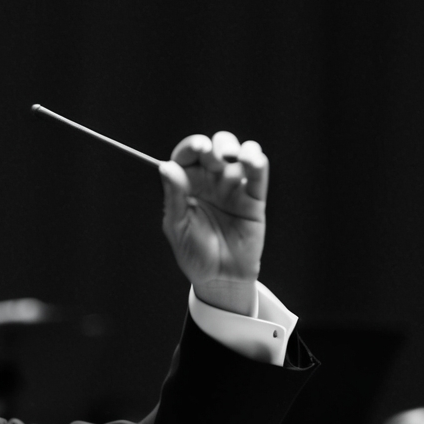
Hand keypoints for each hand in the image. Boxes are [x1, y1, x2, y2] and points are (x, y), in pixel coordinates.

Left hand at [159, 131, 267, 313]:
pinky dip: (255, 159)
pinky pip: (257, 172)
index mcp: (188, 186)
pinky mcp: (254, 197)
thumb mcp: (177, 227)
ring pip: (237, 152)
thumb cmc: (195, 254)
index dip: (191, 147)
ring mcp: (233, 187)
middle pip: (214, 147)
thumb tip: (166, 167)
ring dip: (232, 147)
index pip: (188, 156)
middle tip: (211, 157)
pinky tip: (249, 160)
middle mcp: (211, 181)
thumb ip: (173, 197)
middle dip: (214, 146)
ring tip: (228, 159)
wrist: (220, 278)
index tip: (196, 148)